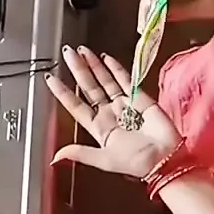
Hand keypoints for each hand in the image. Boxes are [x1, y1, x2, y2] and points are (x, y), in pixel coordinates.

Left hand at [45, 45, 180, 178]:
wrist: (164, 159)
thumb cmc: (136, 163)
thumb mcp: (103, 160)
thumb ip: (80, 153)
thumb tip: (55, 156)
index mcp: (99, 128)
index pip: (76, 106)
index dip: (63, 92)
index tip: (50, 78)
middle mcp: (109, 113)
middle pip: (89, 87)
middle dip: (79, 70)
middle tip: (68, 53)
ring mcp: (125, 104)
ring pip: (105, 81)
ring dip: (94, 66)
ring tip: (83, 51)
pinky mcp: (141, 98)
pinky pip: (126, 80)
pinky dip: (116, 69)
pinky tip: (107, 58)